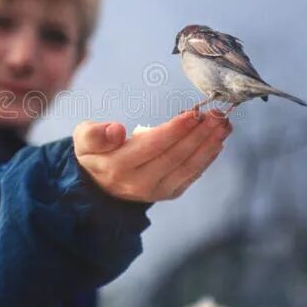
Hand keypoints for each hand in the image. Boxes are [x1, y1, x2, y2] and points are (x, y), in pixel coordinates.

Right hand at [73, 109, 231, 202]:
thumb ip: (94, 134)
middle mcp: (139, 183)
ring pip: (188, 167)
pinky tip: (217, 142)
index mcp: (118, 167)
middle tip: (217, 114)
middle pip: (175, 156)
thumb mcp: (83, 139)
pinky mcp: (169, 193)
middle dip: (199, 134)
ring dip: (209, 145)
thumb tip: (116, 130)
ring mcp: (156, 191)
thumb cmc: (95, 153)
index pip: (152, 146)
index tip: (193, 113)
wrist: (98, 184)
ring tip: (224, 125)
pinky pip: (191, 175)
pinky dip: (207, 158)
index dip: (175, 130)